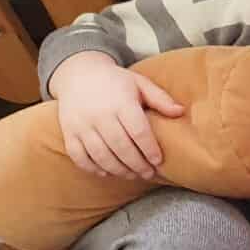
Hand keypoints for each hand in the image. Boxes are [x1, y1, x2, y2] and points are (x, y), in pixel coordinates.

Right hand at [52, 51, 185, 178]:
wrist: (77, 74)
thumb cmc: (115, 82)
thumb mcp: (139, 83)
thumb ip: (160, 98)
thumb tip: (181, 111)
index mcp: (120, 103)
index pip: (138, 131)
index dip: (149, 149)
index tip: (158, 161)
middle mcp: (99, 115)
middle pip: (120, 147)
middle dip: (136, 164)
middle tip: (148, 173)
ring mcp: (81, 125)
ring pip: (100, 155)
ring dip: (117, 169)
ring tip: (132, 175)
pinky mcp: (68, 132)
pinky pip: (78, 156)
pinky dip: (92, 168)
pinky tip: (106, 173)